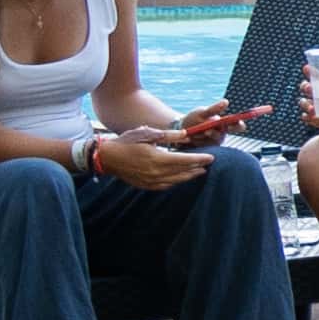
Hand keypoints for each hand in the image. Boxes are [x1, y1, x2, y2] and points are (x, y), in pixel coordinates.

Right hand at [80, 124, 210, 194]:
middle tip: (208, 164)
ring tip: (199, 171)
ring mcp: (150, 181)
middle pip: (183, 171)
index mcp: (157, 158)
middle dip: (197, 167)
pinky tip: (181, 178)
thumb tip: (186, 134)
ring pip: (176, 180)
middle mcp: (155, 172)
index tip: (211, 157)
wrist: (107, 158)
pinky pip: (166, 185)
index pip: (184, 160)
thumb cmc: (126, 142)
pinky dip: (176, 181)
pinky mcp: (146, 185)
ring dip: (189, 175)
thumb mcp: (147, 134)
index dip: (199, 159)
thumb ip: (168, 136)